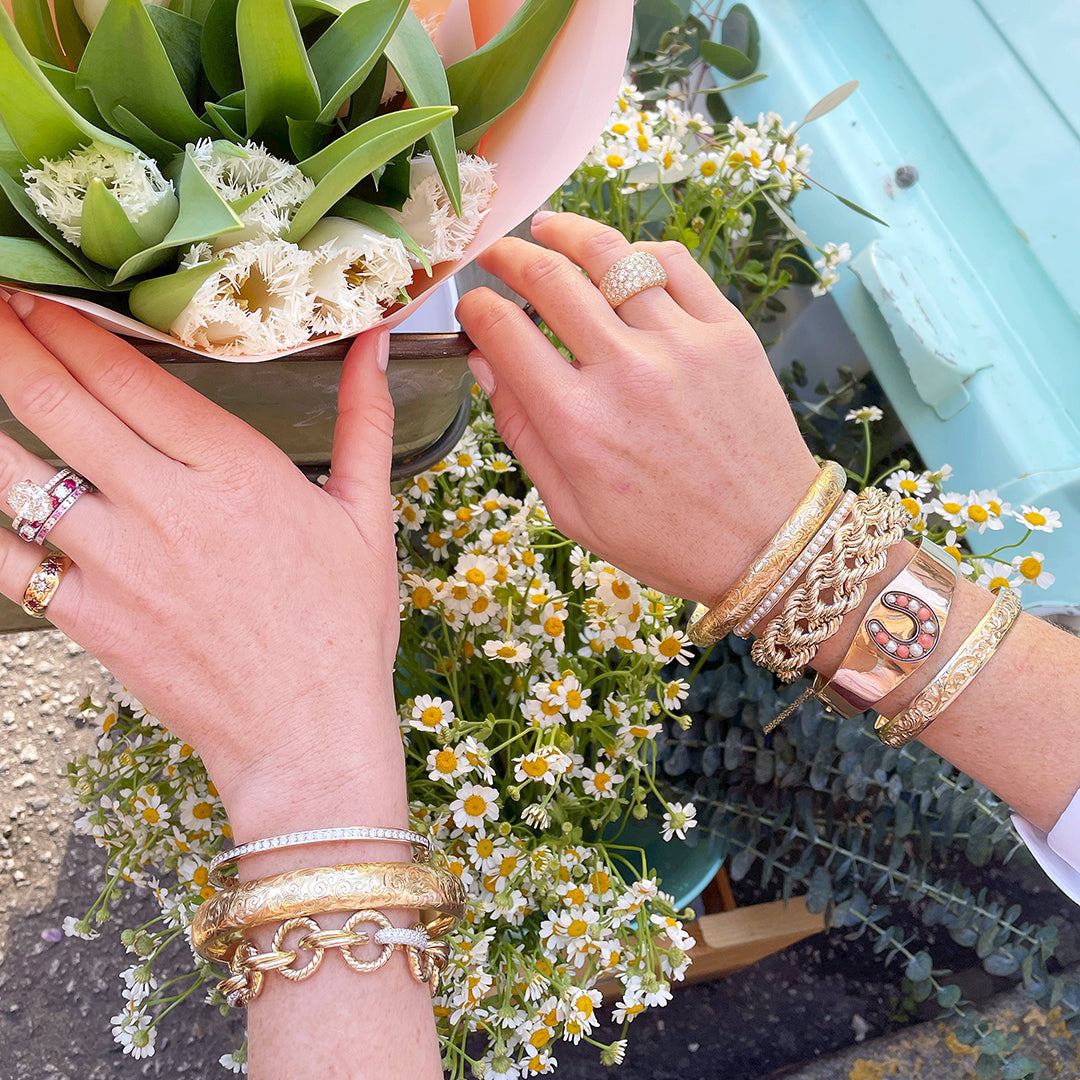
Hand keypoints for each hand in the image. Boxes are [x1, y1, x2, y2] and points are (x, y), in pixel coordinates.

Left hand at [0, 296, 402, 836]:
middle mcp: (167, 507)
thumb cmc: (342, 628)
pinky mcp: (88, 617)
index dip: (70, 323)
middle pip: (61, 403)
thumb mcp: (367, 517)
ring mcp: (117, 564)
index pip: (129, 376)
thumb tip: (375, 344)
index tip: (40, 289)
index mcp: (237, 472)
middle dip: (9, 342)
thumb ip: (363, 422)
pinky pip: (5, 558)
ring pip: (15, 472)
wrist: (307, 734)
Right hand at [456, 212, 818, 603]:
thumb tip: (485, 364)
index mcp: (576, 423)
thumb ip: (523, 432)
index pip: (503, 331)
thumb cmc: (663, 538)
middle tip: (495, 252)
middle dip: (508, 255)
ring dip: (567, 232)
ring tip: (547, 228)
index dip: (474, 310)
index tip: (472, 309)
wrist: (766, 543)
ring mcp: (682, 345)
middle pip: (548, 278)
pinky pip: (676, 264)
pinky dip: (639, 252)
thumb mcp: (571, 508)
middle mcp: (625, 372)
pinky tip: (620, 257)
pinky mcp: (728, 333)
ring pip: (611, 256)